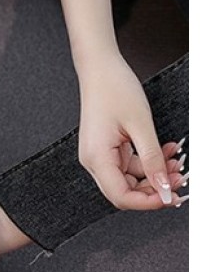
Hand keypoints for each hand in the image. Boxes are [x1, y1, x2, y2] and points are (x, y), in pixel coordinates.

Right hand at [77, 52, 187, 209]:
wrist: (99, 69)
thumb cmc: (113, 89)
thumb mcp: (141, 125)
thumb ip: (152, 159)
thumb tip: (163, 187)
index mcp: (97, 158)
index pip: (121, 196)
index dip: (147, 202)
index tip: (170, 197)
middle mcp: (94, 162)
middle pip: (125, 192)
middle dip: (153, 189)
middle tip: (178, 180)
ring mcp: (99, 156)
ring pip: (129, 179)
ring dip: (154, 174)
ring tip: (175, 160)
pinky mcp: (106, 150)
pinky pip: (128, 165)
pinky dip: (147, 162)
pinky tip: (163, 152)